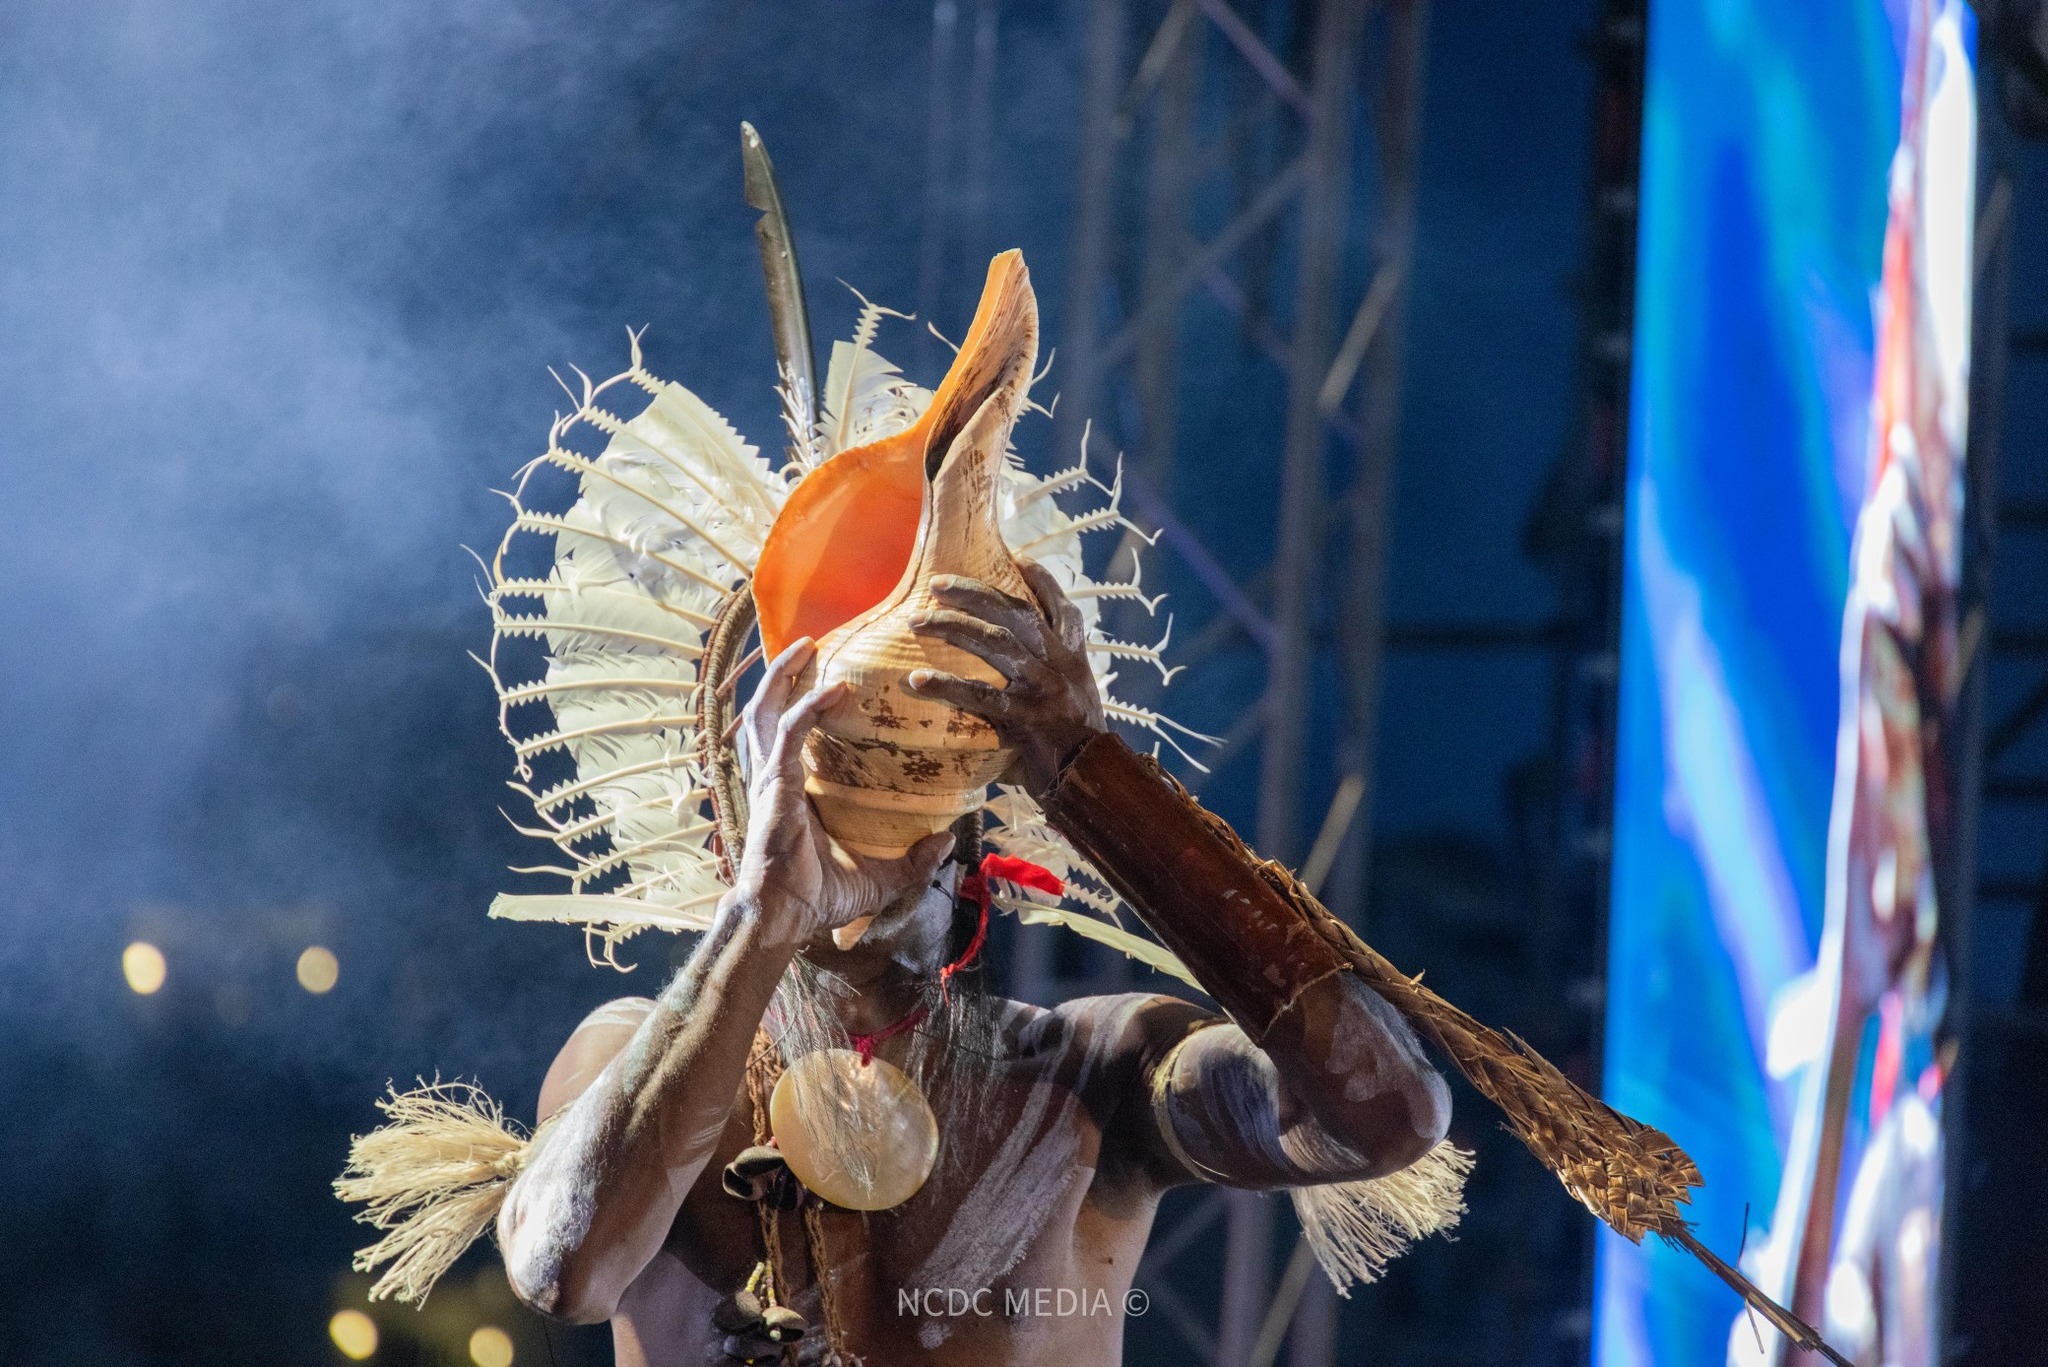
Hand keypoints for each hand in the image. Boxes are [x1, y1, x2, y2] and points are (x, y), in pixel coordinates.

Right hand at [735, 638, 955, 944]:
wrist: (784, 920)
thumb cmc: (817, 898)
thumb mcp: (877, 878)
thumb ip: (910, 861)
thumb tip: (947, 843)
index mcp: (792, 790)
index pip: (788, 733)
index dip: (799, 701)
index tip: (828, 673)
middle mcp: (774, 777)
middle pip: (768, 709)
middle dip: (784, 672)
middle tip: (810, 641)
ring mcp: (770, 780)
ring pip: (767, 710)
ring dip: (785, 675)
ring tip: (807, 646)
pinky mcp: (775, 787)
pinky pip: (788, 735)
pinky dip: (808, 708)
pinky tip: (833, 689)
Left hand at [903, 560, 1105, 798]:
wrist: (1096, 782)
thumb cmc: (1076, 744)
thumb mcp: (1076, 698)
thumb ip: (1050, 675)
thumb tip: (1014, 660)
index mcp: (1074, 657)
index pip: (1060, 606)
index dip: (1040, 579)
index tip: (1016, 556)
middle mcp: (1062, 664)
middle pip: (1016, 612)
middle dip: (975, 592)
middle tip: (936, 583)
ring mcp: (1045, 689)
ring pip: (997, 643)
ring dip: (954, 626)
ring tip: (917, 621)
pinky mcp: (1027, 718)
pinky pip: (981, 696)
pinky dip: (946, 686)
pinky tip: (917, 681)